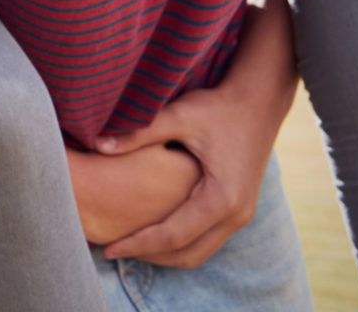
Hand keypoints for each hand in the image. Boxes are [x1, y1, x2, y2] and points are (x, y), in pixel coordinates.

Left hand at [94, 84, 278, 266]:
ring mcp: (241, 214)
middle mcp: (237, 214)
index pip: (173, 236)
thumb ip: (139, 133)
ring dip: (166, 253)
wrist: (259, 100)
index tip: (107, 248)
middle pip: (189, 254)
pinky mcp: (239, 207)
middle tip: (111, 249)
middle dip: (150, 256)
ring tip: (128, 243)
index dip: (138, 244)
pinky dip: (181, 242)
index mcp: (222, 198)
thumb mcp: (178, 116)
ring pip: (200, 251)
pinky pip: (208, 238)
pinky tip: (153, 229)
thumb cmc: (218, 107)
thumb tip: (97, 144)